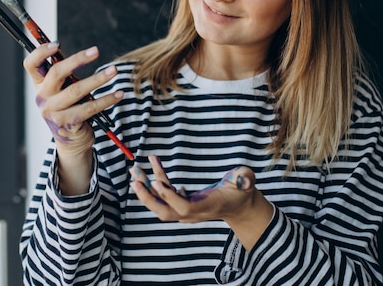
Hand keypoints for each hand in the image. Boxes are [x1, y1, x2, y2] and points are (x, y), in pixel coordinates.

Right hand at [24, 42, 122, 156]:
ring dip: (98, 78)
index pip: (31, 65)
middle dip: (77, 60)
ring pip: (76, 90)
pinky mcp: (69, 124)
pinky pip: (90, 107)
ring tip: (113, 70)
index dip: (41, 53)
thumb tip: (82, 52)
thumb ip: (66, 75)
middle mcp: (43, 98)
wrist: (72, 141)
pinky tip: (118, 94)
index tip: (57, 44)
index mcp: (39, 86)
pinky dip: (106, 99)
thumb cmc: (70, 108)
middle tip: (95, 51)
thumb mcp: (63, 91)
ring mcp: (54, 112)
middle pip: (56, 73)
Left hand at [129, 156, 257, 223]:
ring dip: (145, 190)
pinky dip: (154, 186)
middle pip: (164, 212)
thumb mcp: (246, 182)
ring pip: (160, 206)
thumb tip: (245, 178)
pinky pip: (163, 198)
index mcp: (206, 207)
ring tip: (136, 171)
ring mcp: (185, 212)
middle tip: (135, 177)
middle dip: (147, 197)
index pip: (183, 207)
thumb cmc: (241, 191)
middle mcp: (192, 213)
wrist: (238, 207)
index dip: (168, 196)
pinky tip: (150, 168)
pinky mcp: (181, 206)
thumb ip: (246, 179)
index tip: (155, 180)